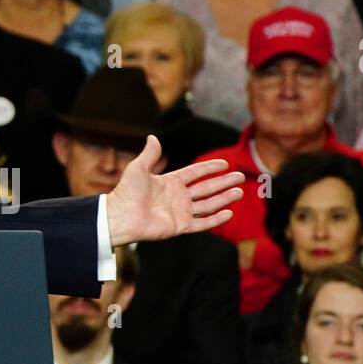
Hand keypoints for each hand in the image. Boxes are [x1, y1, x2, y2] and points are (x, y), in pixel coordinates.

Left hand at [105, 137, 243, 245]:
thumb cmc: (126, 192)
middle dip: (224, 183)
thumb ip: (150, 154)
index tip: (225, 164)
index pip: (195, 173)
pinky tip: (229, 213)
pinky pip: (202, 223)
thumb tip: (152, 136)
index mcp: (170, 182)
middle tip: (241, 177)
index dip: (210, 168)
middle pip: (206, 188)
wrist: (121, 216)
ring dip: (224, 199)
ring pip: (208, 205)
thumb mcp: (138, 168)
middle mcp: (178, 197)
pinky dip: (215, 219)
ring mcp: (180, 212)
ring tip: (240, 192)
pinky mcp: (180, 226)